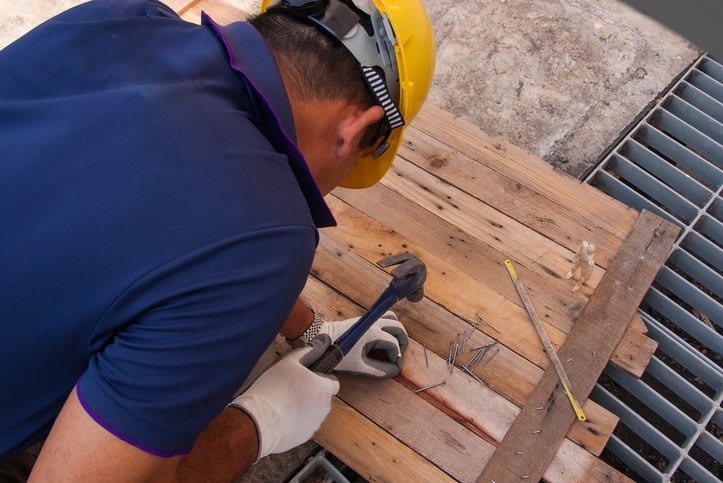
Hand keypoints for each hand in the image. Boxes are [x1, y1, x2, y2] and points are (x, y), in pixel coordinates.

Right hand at [229, 335, 338, 459]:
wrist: (259, 420)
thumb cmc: (274, 387)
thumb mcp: (289, 362)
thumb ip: (309, 351)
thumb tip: (324, 341)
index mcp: (323, 388)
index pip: (333, 383)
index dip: (321, 379)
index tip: (307, 379)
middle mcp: (324, 407)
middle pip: (322, 398)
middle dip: (311, 394)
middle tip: (290, 389)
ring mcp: (315, 424)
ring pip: (313, 412)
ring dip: (303, 408)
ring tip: (283, 404)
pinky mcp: (304, 437)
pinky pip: (303, 425)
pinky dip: (296, 421)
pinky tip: (280, 417)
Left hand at [320, 311, 407, 377]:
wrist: (322, 339)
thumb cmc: (338, 352)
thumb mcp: (359, 365)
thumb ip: (379, 369)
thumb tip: (395, 371)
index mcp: (373, 333)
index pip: (394, 344)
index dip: (397, 357)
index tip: (395, 368)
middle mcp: (374, 323)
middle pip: (398, 328)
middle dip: (402, 342)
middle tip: (398, 356)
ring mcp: (370, 320)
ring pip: (393, 319)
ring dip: (397, 331)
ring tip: (395, 346)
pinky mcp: (365, 320)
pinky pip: (384, 318)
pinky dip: (390, 327)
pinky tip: (386, 339)